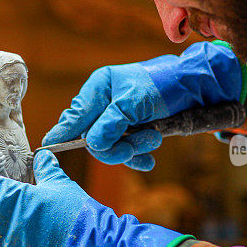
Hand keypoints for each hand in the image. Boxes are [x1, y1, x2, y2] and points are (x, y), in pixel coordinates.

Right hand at [0, 148, 7, 173]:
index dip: (0, 153)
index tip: (0, 153)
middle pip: (2, 158)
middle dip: (3, 156)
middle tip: (3, 156)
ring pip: (2, 163)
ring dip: (4, 161)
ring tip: (4, 160)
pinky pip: (1, 168)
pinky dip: (3, 166)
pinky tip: (2, 164)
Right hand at [42, 42, 241, 169]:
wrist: (197, 87)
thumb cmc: (165, 85)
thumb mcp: (136, 102)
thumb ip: (112, 123)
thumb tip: (92, 144)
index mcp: (99, 88)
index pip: (75, 116)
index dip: (63, 133)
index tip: (50, 148)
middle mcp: (104, 103)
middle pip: (93, 137)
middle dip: (116, 146)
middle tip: (137, 146)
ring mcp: (118, 117)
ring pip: (110, 146)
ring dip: (132, 148)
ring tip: (154, 139)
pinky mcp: (132, 129)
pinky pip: (125, 150)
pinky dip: (137, 155)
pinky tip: (148, 160)